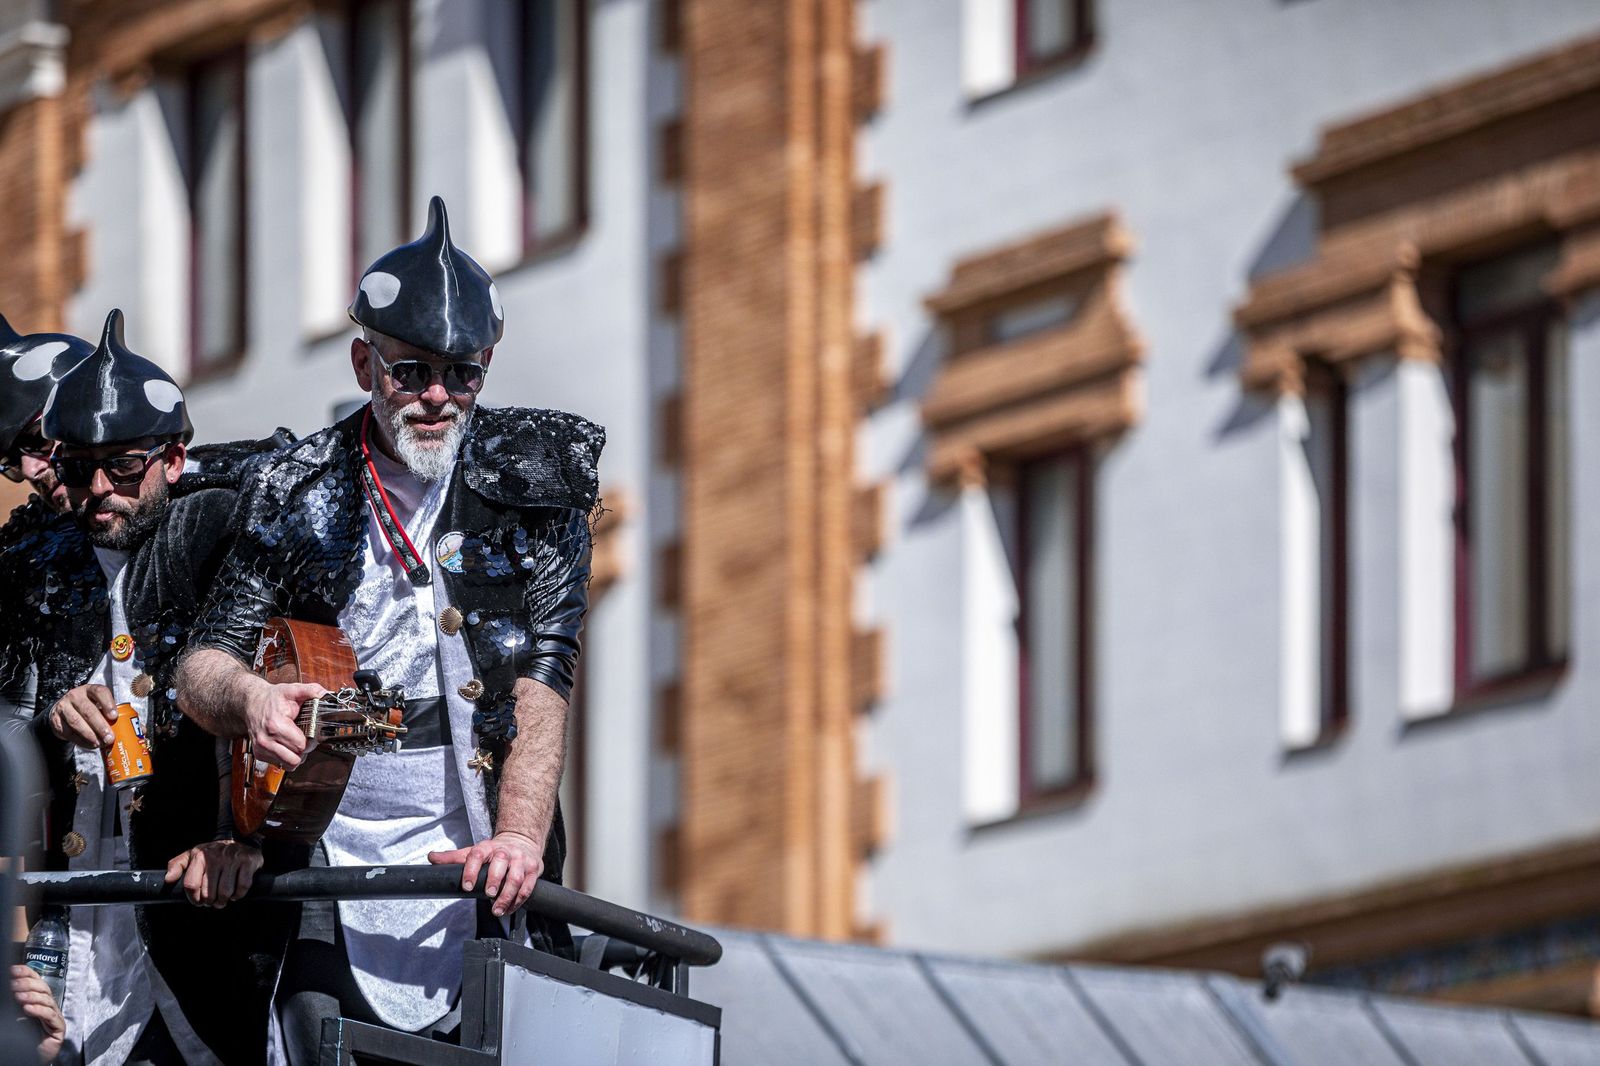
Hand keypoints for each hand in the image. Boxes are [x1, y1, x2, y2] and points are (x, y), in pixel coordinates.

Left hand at [10, 964, 64, 1062]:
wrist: (29, 1058)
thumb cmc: (23, 1039)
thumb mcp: (15, 1016)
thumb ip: (14, 1003)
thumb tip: (8, 987)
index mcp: (40, 1001)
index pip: (37, 981)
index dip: (27, 973)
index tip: (14, 969)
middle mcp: (49, 1007)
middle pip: (43, 988)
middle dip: (28, 984)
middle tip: (13, 984)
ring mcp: (55, 1017)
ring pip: (47, 1000)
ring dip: (31, 996)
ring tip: (18, 996)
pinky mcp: (58, 1028)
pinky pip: (50, 1016)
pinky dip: (38, 1010)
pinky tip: (27, 1009)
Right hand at [49, 683, 116, 748]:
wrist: (62, 712)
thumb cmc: (87, 708)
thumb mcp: (97, 705)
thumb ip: (107, 713)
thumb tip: (123, 729)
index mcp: (89, 690)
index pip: (99, 692)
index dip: (108, 704)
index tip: (114, 716)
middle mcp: (75, 696)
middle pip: (88, 710)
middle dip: (100, 726)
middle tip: (109, 737)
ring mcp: (63, 707)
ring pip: (77, 722)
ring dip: (90, 735)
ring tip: (100, 743)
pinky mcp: (56, 720)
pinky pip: (69, 732)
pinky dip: (81, 740)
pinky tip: (90, 744)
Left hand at [164, 839, 262, 907]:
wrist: (239, 837)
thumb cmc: (213, 852)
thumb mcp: (193, 854)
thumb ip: (177, 865)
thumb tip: (168, 879)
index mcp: (200, 855)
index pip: (191, 885)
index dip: (194, 899)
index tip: (198, 901)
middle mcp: (216, 856)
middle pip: (209, 893)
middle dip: (210, 902)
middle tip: (212, 902)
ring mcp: (233, 858)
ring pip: (225, 892)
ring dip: (223, 901)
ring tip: (222, 900)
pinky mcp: (248, 861)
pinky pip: (242, 887)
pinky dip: (238, 895)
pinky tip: (235, 894)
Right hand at [243, 680, 324, 769]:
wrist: (252, 702)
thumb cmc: (271, 699)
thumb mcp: (292, 690)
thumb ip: (310, 690)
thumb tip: (325, 694)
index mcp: (275, 725)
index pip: (300, 746)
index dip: (310, 741)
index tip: (310, 733)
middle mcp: (266, 740)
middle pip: (295, 758)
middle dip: (304, 750)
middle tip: (305, 739)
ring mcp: (261, 749)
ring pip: (288, 764)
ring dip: (296, 756)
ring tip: (297, 743)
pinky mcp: (259, 754)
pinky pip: (280, 764)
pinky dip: (287, 757)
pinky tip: (287, 745)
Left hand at [428, 831, 544, 917]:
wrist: (522, 842)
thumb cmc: (494, 852)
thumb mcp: (474, 851)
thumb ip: (453, 857)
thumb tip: (431, 857)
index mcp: (487, 847)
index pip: (477, 855)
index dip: (471, 870)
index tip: (467, 886)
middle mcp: (505, 851)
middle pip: (500, 863)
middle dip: (495, 881)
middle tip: (488, 895)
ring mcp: (520, 860)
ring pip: (516, 878)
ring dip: (507, 896)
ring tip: (497, 910)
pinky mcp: (533, 869)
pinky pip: (527, 887)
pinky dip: (518, 901)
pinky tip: (509, 909)